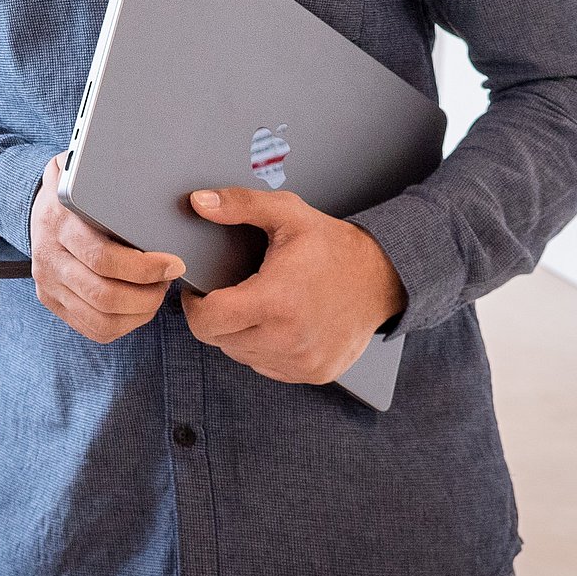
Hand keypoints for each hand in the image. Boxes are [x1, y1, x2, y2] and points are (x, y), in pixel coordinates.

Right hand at [30, 154, 184, 342]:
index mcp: (58, 222)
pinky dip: (125, 325)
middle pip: (103, 295)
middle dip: (148, 294)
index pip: (102, 258)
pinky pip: (94, 330)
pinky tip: (140, 307)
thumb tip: (144, 165)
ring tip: (157, 291)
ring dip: (140, 312)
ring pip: (101, 319)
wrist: (38, 206)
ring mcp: (48, 284)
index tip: (174, 263)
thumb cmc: (75, 185)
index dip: (144, 267)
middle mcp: (49, 257)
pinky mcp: (52, 302)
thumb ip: (105, 169)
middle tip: (169, 278)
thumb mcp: (83, 168)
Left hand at [180, 186, 407, 384]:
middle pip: (220, 340)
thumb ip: (238, 204)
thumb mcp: (287, 212)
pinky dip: (262, 348)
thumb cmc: (332, 245)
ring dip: (237, 334)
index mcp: (276, 301)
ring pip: (241, 356)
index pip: (207, 322)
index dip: (194, 305)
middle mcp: (289, 339)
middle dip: (215, 317)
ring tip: (255, 306)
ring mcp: (303, 361)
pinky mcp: (315, 373)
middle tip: (228, 294)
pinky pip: (267, 367)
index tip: (199, 291)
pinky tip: (275, 323)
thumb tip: (199, 202)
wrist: (382, 276)